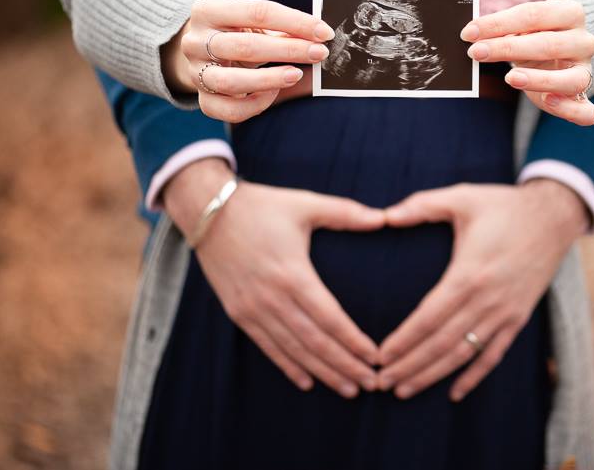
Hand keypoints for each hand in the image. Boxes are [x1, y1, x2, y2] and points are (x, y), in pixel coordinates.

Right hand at [162, 0, 335, 122]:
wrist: (197, 51)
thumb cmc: (233, 32)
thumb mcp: (250, 21)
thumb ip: (280, 27)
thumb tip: (319, 35)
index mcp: (208, 10)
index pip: (257, 12)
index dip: (295, 22)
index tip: (323, 32)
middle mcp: (196, 41)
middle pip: (246, 47)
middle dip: (289, 50)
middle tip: (319, 53)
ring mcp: (196, 72)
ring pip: (232, 82)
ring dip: (270, 79)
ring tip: (296, 75)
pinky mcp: (201, 98)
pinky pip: (228, 109)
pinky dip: (255, 104)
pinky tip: (272, 92)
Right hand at [162, 159, 384, 397]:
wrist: (207, 211)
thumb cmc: (262, 206)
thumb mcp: (305, 204)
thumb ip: (346, 213)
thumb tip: (386, 218)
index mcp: (293, 273)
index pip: (330, 318)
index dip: (354, 341)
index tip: (376, 358)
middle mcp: (273, 297)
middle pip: (315, 341)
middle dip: (345, 365)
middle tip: (371, 383)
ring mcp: (253, 308)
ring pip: (293, 350)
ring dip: (322, 372)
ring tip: (348, 388)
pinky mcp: (238, 312)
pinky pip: (267, 346)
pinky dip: (288, 366)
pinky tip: (306, 381)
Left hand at [376, 179, 588, 400]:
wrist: (554, 216)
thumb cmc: (502, 206)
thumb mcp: (461, 197)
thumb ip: (421, 205)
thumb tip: (384, 215)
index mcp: (469, 273)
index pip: (428, 317)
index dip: (403, 340)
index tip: (379, 356)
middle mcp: (487, 300)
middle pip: (441, 343)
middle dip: (409, 366)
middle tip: (381, 383)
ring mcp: (505, 312)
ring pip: (464, 354)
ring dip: (432, 375)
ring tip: (404, 390)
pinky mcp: (518, 317)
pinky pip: (494, 354)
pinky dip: (474, 376)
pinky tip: (454, 392)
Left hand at [460, 0, 593, 125]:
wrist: (567, 52)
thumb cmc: (538, 36)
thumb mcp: (523, 27)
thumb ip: (503, 29)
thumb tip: (470, 34)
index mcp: (570, 13)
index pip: (533, 15)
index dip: (499, 23)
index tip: (469, 32)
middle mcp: (583, 42)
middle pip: (548, 45)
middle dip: (508, 48)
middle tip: (476, 52)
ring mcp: (586, 71)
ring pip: (571, 79)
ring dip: (539, 80)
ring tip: (510, 78)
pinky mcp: (583, 98)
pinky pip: (586, 112)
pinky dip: (571, 111)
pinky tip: (549, 103)